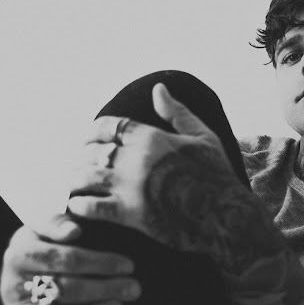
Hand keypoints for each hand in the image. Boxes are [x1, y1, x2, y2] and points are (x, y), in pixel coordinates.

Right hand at [0, 213, 138, 304]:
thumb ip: (56, 222)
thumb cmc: (43, 247)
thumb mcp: (44, 228)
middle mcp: (11, 284)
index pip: (64, 258)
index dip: (99, 262)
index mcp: (18, 253)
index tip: (129, 265)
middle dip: (104, 288)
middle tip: (134, 289)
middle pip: (63, 289)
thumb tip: (74, 230)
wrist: (22, 275)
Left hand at [67, 84, 265, 270]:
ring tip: (80, 185)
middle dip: (84, 157)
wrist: (226, 216)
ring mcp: (129, 187)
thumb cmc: (217, 175)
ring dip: (77, 180)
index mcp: (150, 137)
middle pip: (89, 151)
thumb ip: (176, 112)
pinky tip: (82, 205)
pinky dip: (78, 205)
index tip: (93, 142)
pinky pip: (88, 207)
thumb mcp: (203, 137)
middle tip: (84, 165)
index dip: (94, 133)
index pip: (106, 126)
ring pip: (83, 177)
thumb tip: (157, 88)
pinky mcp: (128, 215)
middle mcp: (135, 159)